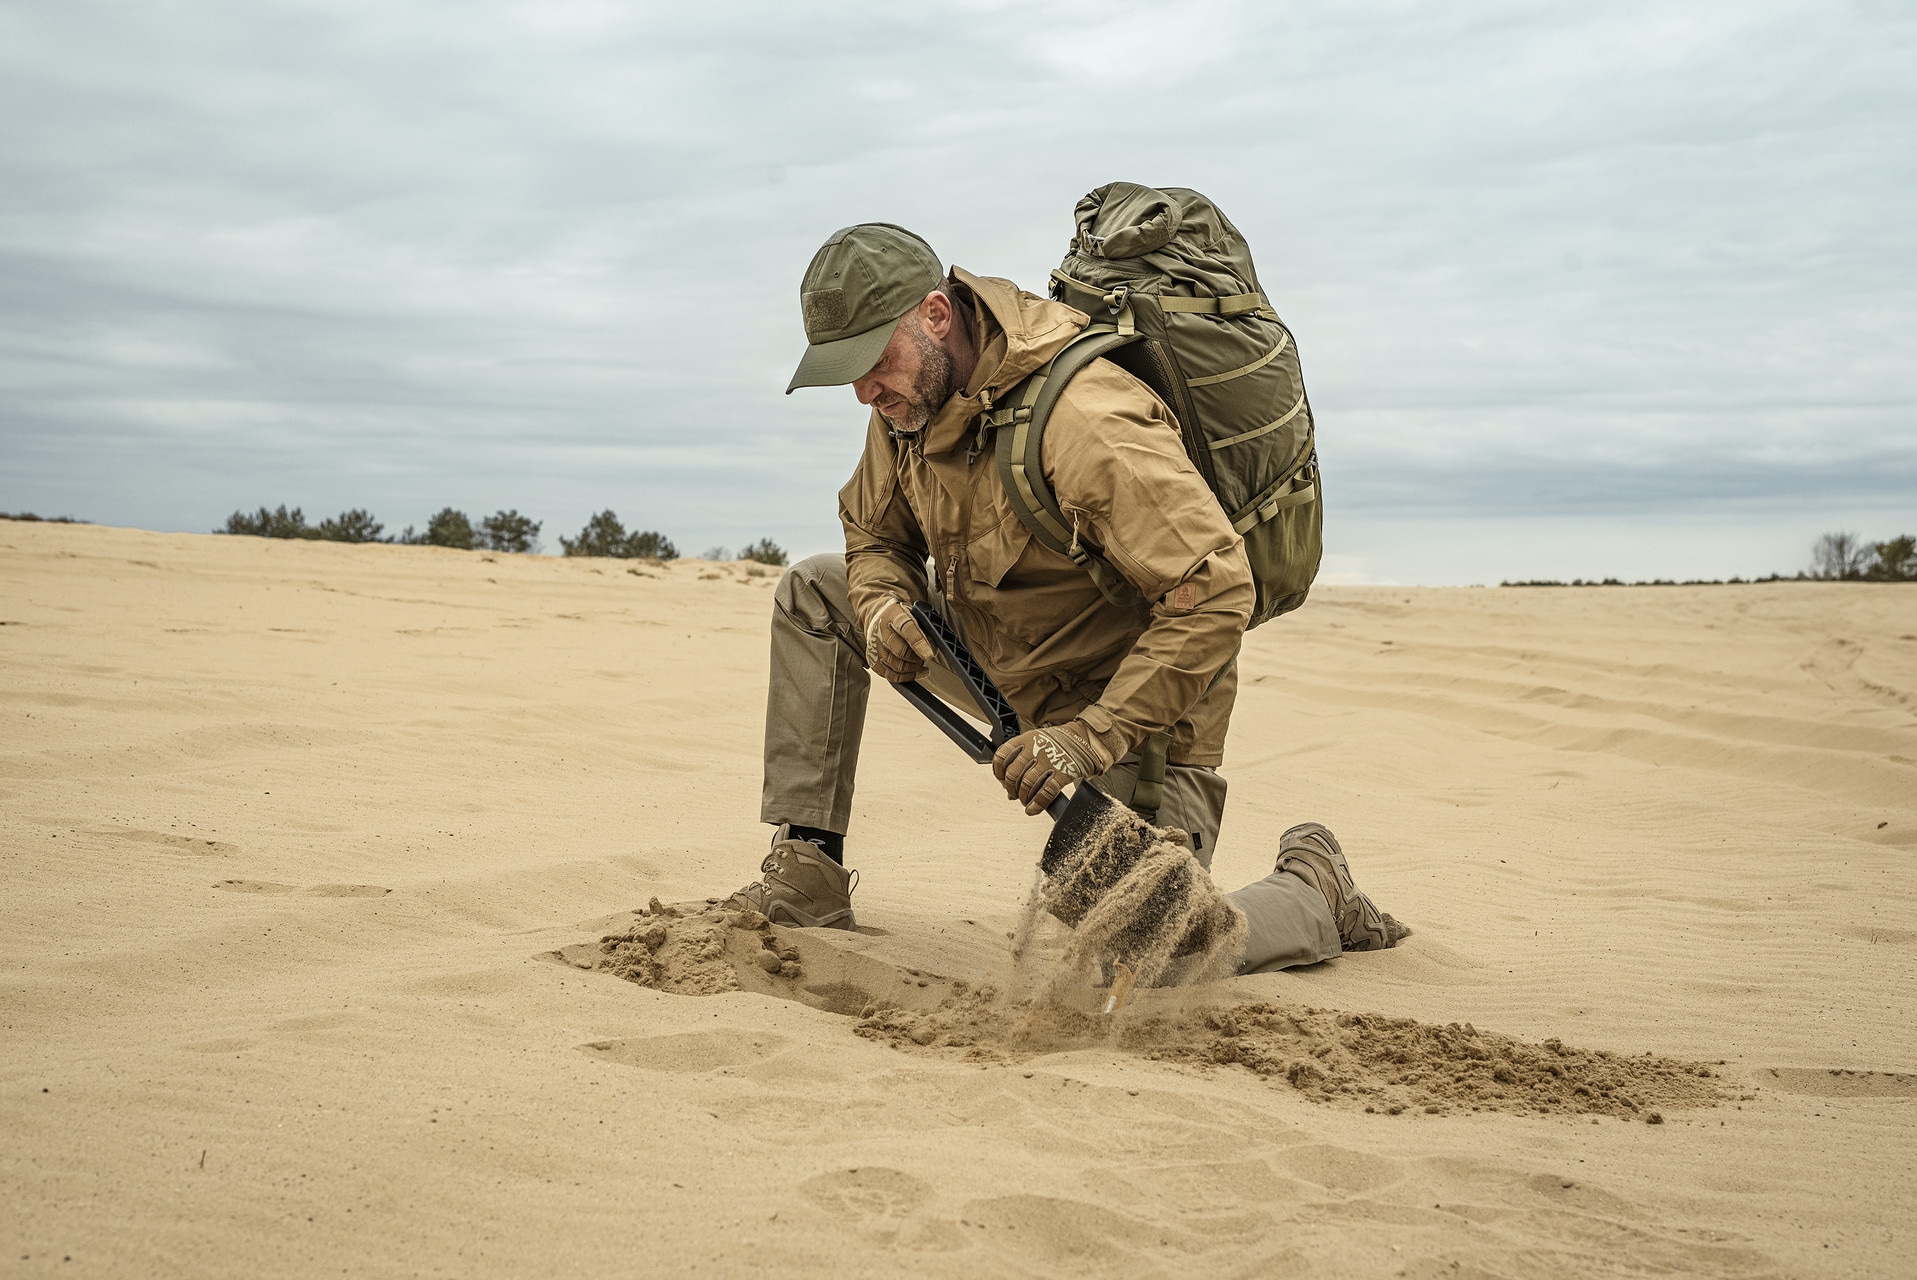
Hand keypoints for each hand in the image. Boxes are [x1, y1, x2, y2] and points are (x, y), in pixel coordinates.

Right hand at [864, 598, 934, 682]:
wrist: (878, 617)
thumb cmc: (901, 617)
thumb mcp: (915, 613)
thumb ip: (925, 628)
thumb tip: (933, 648)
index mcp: (894, 615)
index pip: (906, 628)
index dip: (918, 643)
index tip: (929, 654)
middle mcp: (881, 631)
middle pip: (900, 651)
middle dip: (917, 658)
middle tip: (926, 656)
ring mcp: (875, 647)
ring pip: (896, 666)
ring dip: (913, 668)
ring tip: (921, 663)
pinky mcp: (873, 660)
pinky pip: (891, 676)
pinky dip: (907, 677)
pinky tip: (917, 672)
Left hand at [992, 720, 1116, 814]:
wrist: (1086, 739)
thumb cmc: (1058, 743)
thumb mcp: (1037, 742)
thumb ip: (1022, 761)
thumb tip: (1009, 789)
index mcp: (1027, 739)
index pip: (1002, 756)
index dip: (998, 772)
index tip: (1002, 781)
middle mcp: (1036, 749)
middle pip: (1013, 774)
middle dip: (1011, 789)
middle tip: (1015, 794)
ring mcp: (1050, 761)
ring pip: (1027, 784)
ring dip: (1023, 798)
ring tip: (1026, 801)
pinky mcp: (1064, 773)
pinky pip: (1045, 793)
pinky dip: (1037, 804)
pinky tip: (1033, 809)